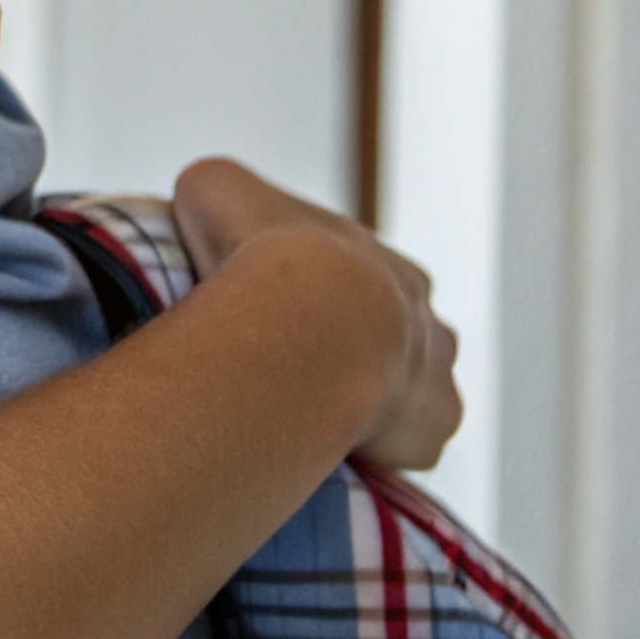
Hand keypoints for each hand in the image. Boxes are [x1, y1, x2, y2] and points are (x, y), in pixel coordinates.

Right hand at [170, 158, 460, 469]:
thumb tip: (203, 203)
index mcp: (381, 263)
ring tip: (316, 418)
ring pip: (412, 392)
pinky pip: (410, 444)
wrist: (311, 316)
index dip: (315, 299)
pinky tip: (335, 450)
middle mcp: (423, 315)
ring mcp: (437, 372)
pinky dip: (380, 449)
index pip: (356, 279)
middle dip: (354, 353)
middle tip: (296, 373)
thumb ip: (217, 193)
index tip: (274, 317)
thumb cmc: (261, 253)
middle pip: (396, 337)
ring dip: (374, 403)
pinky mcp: (433, 423)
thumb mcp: (216, 189)